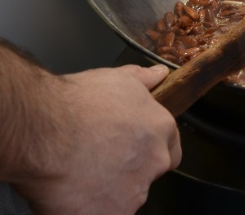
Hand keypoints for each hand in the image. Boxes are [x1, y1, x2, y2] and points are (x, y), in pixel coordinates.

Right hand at [13, 64, 180, 214]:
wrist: (43, 130)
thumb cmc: (76, 104)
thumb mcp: (117, 79)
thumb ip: (144, 80)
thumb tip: (158, 75)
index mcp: (161, 130)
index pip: (170, 149)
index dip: (148, 149)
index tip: (130, 149)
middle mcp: (154, 162)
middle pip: (149, 173)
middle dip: (130, 170)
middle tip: (100, 161)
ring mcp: (133, 192)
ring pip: (127, 197)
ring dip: (110, 191)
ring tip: (82, 174)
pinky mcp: (109, 214)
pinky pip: (103, 214)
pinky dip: (91, 209)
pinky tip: (74, 194)